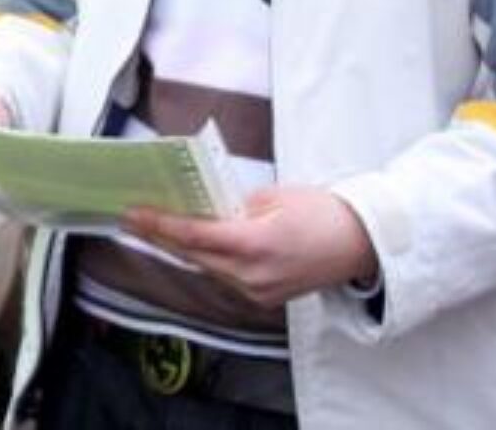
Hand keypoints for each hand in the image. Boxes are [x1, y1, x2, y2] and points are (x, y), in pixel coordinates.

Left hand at [122, 185, 379, 308]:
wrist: (363, 244)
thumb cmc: (324, 213)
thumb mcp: (274, 197)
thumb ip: (233, 204)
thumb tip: (202, 206)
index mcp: (256, 245)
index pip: (194, 236)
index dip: (159, 225)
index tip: (133, 213)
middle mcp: (253, 276)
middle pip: (193, 255)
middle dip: (160, 236)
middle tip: (132, 217)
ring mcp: (258, 292)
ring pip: (206, 268)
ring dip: (181, 248)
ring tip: (155, 226)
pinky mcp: (264, 298)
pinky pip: (224, 277)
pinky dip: (206, 259)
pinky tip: (191, 243)